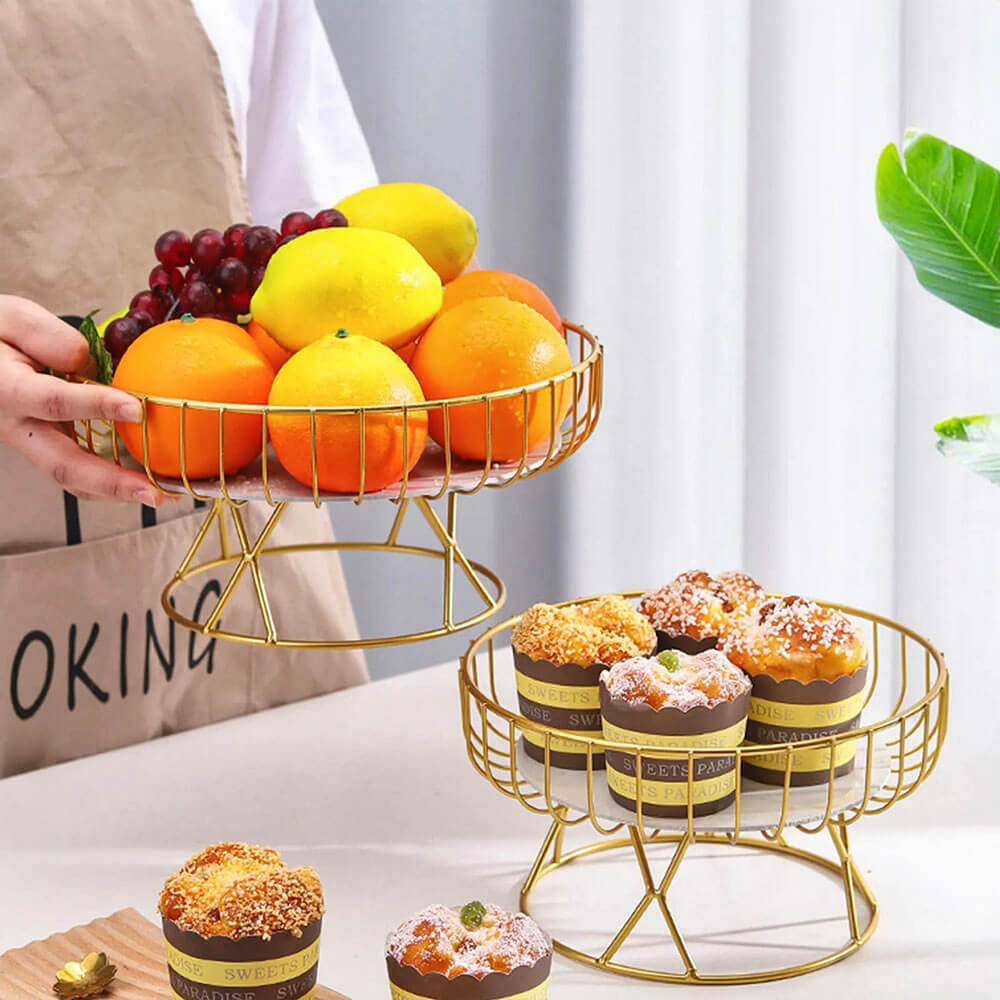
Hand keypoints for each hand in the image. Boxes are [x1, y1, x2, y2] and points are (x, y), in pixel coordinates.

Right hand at [0, 295, 167, 504]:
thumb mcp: (7, 317)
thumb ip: (44, 334)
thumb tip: (85, 360)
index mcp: (6, 390)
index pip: (54, 402)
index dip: (97, 405)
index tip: (136, 408)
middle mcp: (15, 426)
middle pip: (63, 464)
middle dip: (112, 483)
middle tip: (153, 493)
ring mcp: (28, 442)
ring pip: (69, 476)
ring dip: (115, 491)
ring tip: (158, 495)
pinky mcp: (41, 445)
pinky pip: (73, 470)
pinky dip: (106, 482)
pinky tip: (140, 480)